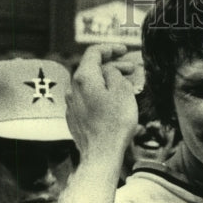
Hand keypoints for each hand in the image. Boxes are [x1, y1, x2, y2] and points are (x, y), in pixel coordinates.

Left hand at [68, 44, 139, 158]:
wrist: (101, 154)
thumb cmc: (115, 123)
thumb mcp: (122, 91)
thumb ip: (114, 73)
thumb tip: (109, 71)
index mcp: (84, 77)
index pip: (94, 53)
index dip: (111, 49)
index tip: (124, 50)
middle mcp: (73, 88)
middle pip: (92, 70)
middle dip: (112, 67)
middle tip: (131, 70)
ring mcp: (72, 104)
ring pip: (91, 85)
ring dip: (107, 82)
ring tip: (126, 87)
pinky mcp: (74, 118)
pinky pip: (88, 100)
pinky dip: (101, 96)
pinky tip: (113, 104)